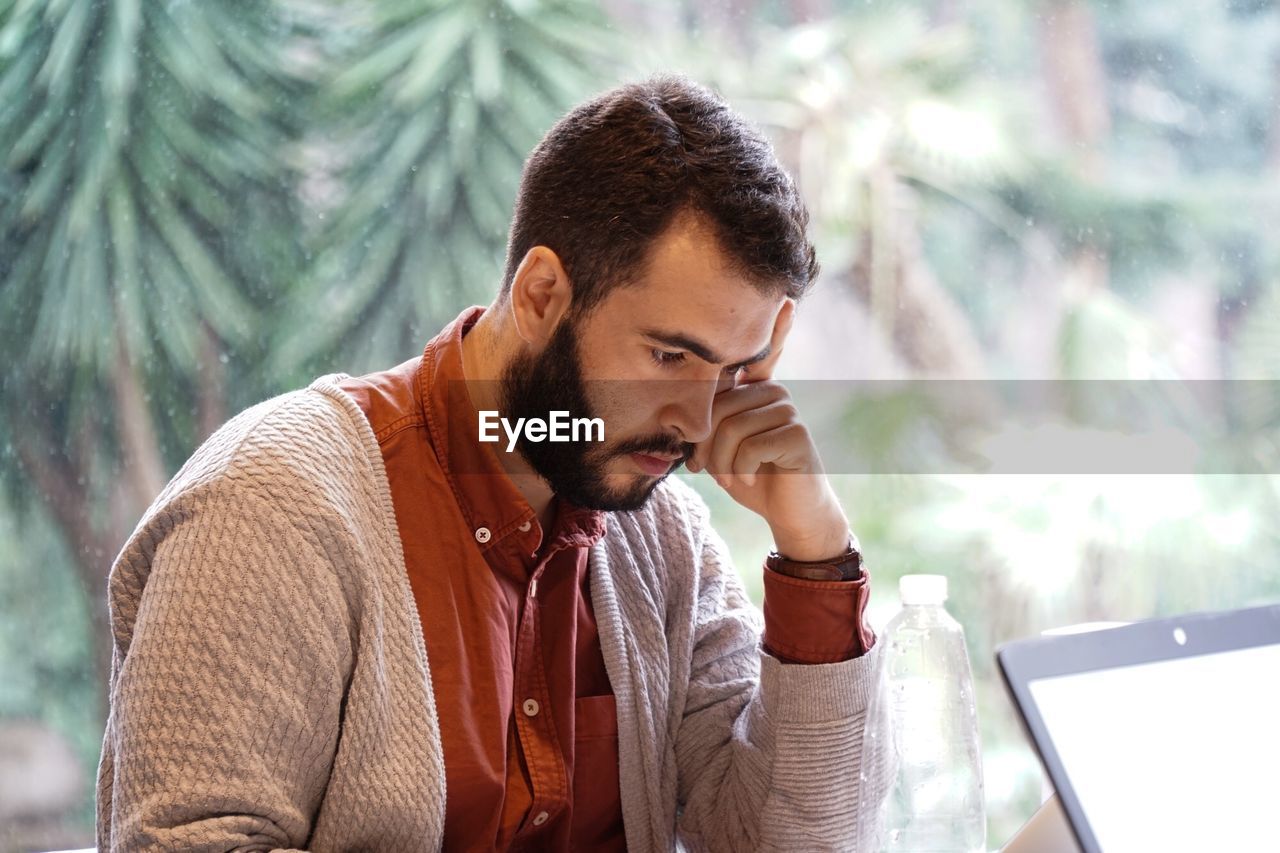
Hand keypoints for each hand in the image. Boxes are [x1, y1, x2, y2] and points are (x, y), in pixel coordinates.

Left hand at [686, 301, 849, 560]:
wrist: (787, 511)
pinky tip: (751, 478)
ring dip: (721, 461)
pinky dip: (740, 469)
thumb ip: (704, 425)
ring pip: (731, 427)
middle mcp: (774, 391)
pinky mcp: (797, 434)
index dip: (773, 325)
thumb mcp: (719, 448)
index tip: (786, 299)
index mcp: (755, 389)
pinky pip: (750, 446)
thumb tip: (673, 414)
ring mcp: (788, 410)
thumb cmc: (750, 476)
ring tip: (731, 475)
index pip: (760, 351)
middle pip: (720, 404)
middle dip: (706, 444)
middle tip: (707, 468)